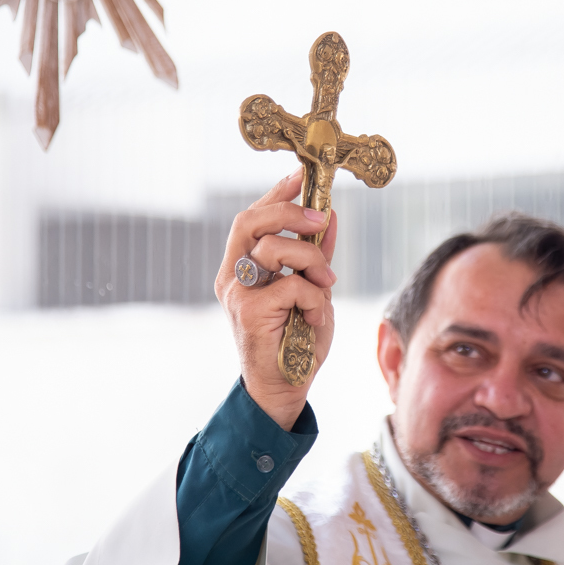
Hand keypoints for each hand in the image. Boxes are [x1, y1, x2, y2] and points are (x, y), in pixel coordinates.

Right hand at [215, 169, 338, 429]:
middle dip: (291, 212)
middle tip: (322, 218)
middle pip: (252, 221)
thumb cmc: (295, 340)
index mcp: (241, 267)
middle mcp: (232, 277)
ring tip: (325, 282)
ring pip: (274, 247)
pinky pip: (292, 284)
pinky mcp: (249, 312)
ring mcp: (237, 294)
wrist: (285, 389)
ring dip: (310, 259)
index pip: (251, 218)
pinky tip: (316, 316)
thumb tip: (331, 217)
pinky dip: (314, 296)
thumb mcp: (312, 289)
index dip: (275, 193)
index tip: (301, 176)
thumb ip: (316, 256)